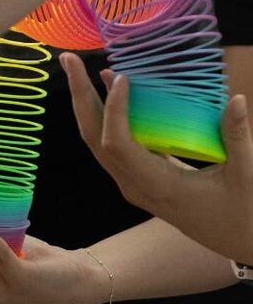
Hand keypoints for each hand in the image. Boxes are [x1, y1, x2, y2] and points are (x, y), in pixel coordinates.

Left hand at [61, 52, 252, 264]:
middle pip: (95, 139)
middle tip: (69, 59)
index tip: (121, 77)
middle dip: (80, 97)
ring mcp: (134, 184)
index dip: (113, 110)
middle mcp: (137, 186)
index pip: (118, 145)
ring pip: (98, 142)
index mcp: (158, 186)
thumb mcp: (246, 176)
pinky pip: (113, 144)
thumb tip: (238, 99)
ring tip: (77, 68)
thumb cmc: (242, 213)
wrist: (239, 244)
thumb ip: (237, 137)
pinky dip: (107, 114)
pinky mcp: (140, 178)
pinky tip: (112, 89)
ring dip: (87, 103)